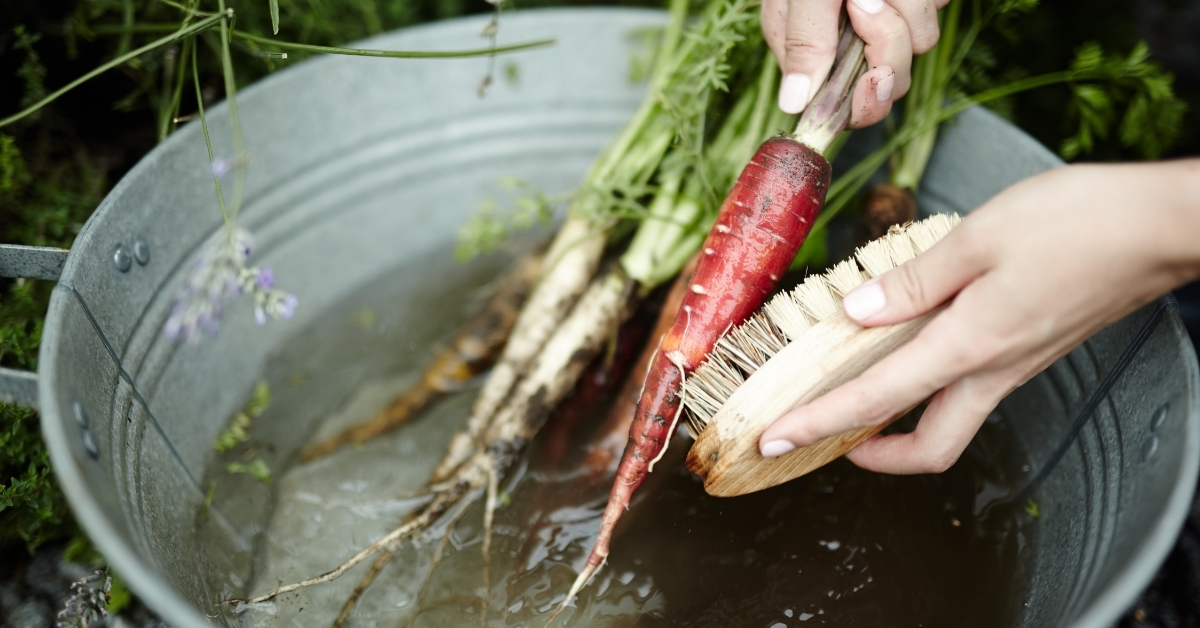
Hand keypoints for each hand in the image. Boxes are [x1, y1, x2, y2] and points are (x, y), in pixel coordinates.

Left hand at [758, 160, 1199, 473]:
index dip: (816, 424)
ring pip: (951, 421)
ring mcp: (1018, 365)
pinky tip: (911, 348)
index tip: (773, 439)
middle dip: (869, 455)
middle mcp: (995, 370)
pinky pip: (972, 388)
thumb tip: (855, 311)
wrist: (1162, 228)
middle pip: (928, 448)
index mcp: (970, 346)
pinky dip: (932, 386)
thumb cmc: (1080, 224)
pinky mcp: (1033, 348)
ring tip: (854, 396)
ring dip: (900, 422)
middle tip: (821, 438)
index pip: (875, 402)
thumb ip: (912, 280)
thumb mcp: (978, 237)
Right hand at [762, 0, 947, 125]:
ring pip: (916, 44)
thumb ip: (803, 39)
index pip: (839, 106)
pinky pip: (935, 10)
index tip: (872, 75)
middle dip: (887, 43)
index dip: (860, 99)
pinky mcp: (914, 1)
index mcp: (805, 47)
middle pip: (885, 80)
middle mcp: (843, 40)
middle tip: (869, 2)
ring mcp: (883, 19)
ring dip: (909, 8)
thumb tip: (792, 104)